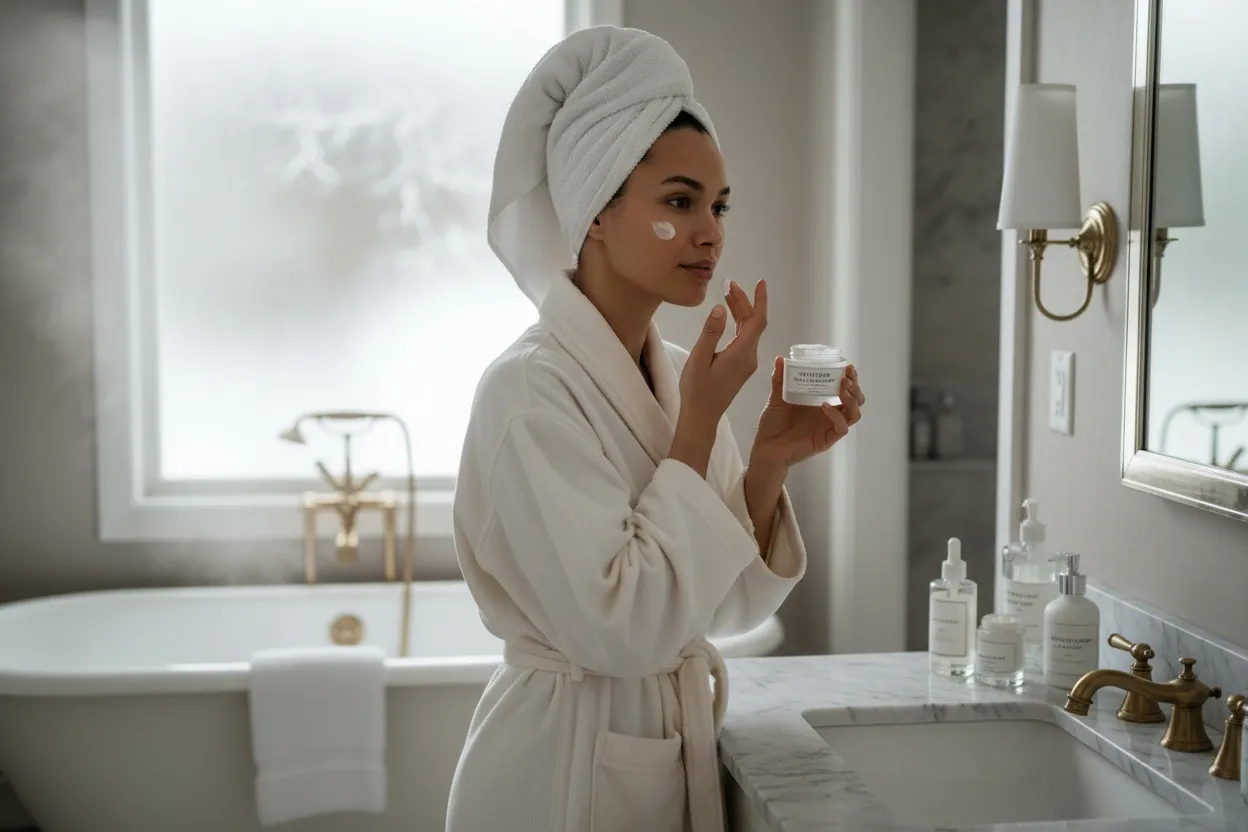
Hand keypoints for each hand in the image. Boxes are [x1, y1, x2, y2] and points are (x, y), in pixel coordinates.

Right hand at [677, 279, 767, 429]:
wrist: (701, 416)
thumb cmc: (697, 390)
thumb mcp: (700, 358)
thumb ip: (711, 332)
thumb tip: (720, 308)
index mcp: (742, 353)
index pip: (758, 321)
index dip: (760, 300)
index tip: (761, 282)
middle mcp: (749, 357)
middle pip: (753, 323)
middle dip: (744, 302)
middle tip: (728, 284)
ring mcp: (746, 363)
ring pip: (748, 331)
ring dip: (740, 312)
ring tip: (727, 294)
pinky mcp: (741, 367)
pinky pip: (743, 340)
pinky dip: (737, 324)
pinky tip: (728, 316)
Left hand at [750, 358, 865, 468]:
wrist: (766, 447)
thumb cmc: (773, 424)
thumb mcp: (776, 398)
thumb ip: (779, 380)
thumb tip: (780, 359)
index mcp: (822, 401)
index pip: (845, 389)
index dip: (850, 378)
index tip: (847, 367)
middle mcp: (829, 414)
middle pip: (856, 400)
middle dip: (855, 387)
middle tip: (846, 378)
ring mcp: (829, 427)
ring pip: (854, 414)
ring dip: (852, 400)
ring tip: (842, 389)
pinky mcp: (826, 440)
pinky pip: (841, 428)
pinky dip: (837, 417)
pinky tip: (825, 406)